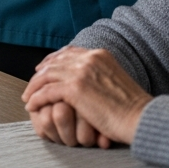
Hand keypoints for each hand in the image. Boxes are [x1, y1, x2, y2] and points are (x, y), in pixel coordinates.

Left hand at [22, 47, 151, 145]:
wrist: (140, 117)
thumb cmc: (131, 107)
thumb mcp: (115, 81)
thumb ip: (100, 75)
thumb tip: (87, 82)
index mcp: (100, 54)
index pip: (68, 52)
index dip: (52, 60)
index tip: (43, 69)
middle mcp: (89, 58)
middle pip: (55, 61)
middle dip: (40, 73)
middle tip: (31, 84)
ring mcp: (81, 72)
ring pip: (47, 75)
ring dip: (34, 87)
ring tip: (28, 97)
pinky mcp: (75, 89)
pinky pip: (46, 91)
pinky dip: (36, 98)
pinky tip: (32, 106)